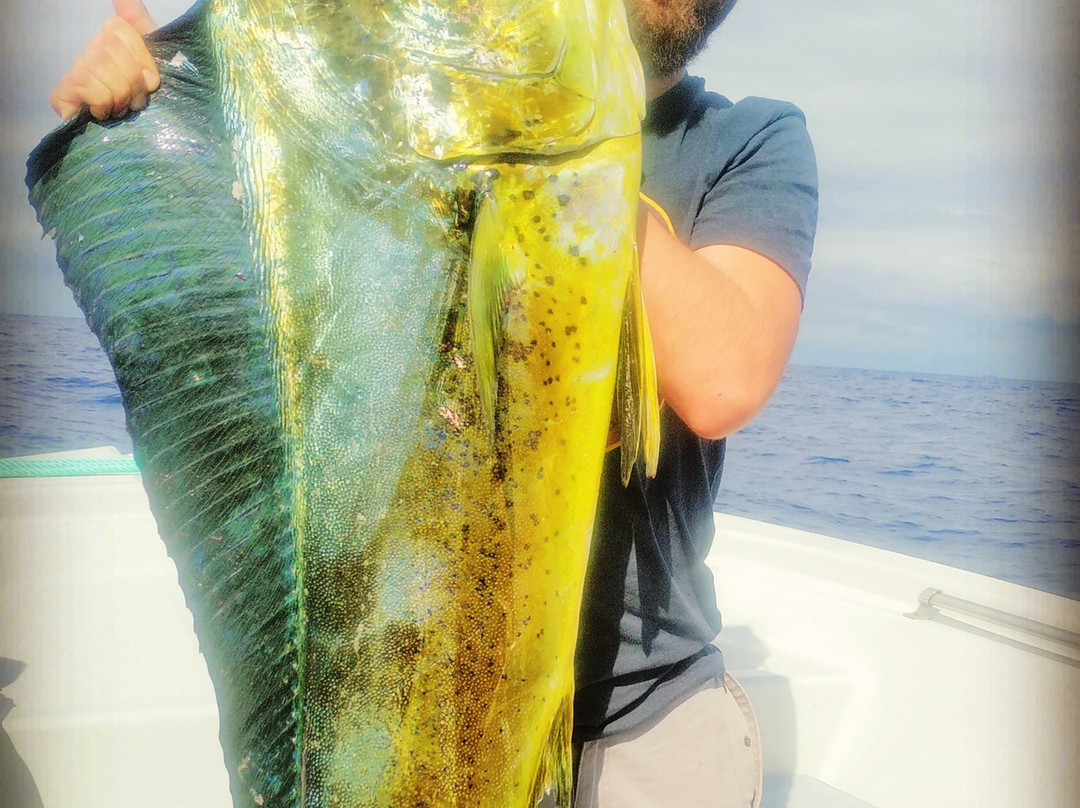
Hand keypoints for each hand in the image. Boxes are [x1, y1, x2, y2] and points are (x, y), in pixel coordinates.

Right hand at [50, 0, 159, 120]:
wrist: (135, 136)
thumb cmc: (149, 95)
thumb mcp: (156, 56)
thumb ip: (141, 23)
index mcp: (113, 34)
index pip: (128, 34)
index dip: (145, 62)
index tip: (151, 81)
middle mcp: (92, 47)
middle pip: (116, 54)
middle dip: (134, 84)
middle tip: (135, 99)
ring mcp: (75, 68)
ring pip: (105, 74)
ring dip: (121, 98)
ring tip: (121, 107)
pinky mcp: (62, 93)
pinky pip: (92, 90)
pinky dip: (105, 105)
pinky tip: (104, 112)